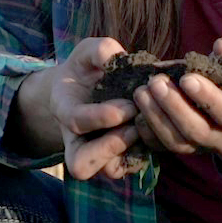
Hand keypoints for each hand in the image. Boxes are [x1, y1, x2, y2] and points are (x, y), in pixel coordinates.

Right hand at [46, 36, 142, 180]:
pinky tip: (156, 130)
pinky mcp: (121, 157)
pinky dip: (146, 152)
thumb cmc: (88, 68)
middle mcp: (77, 139)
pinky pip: (132, 166)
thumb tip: (120, 59)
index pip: (76, 122)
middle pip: (81, 165)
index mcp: (64, 109)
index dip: (101, 117)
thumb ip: (101, 51)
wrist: (89, 87)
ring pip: (108, 171)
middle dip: (109, 148)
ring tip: (146, 129)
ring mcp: (98, 153)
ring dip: (130, 152)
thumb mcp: (89, 52)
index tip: (127, 106)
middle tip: (133, 127)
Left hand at [130, 37, 221, 179]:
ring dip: (155, 118)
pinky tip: (135, 110)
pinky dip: (145, 131)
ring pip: (177, 142)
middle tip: (156, 82)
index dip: (208, 98)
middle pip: (198, 132)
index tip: (186, 78)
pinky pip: (161, 147)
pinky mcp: (180, 146)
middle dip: (174, 107)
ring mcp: (199, 146)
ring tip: (140, 92)